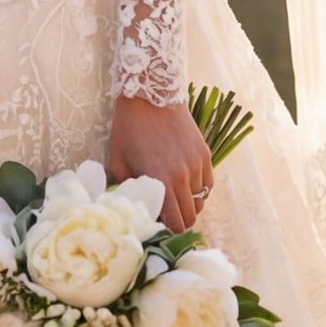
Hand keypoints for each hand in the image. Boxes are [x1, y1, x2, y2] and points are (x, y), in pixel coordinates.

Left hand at [109, 93, 212, 231]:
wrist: (151, 96)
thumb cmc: (129, 128)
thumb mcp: (118, 161)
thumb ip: (125, 189)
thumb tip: (129, 208)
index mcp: (160, 182)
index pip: (175, 223)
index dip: (168, 230)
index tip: (158, 226)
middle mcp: (183, 177)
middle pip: (190, 217)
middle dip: (179, 222)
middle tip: (166, 216)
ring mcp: (197, 165)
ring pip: (200, 202)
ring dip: (188, 205)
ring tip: (174, 199)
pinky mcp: (205, 155)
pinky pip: (207, 185)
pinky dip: (198, 191)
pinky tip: (185, 186)